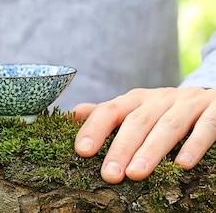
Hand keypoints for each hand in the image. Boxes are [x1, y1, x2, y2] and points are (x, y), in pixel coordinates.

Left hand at [73, 87, 215, 183]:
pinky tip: (182, 164)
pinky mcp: (215, 110)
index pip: (110, 110)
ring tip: (136, 173)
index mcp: (136, 99)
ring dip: (151, 150)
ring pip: (167, 126)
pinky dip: (194, 144)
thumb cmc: (167, 110)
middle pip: (136, 121)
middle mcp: (160, 99)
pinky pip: (205, 127)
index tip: (82, 151)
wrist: (214, 97)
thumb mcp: (136, 109)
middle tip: (109, 173)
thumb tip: (71, 115)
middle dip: (121, 147)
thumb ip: (107, 114)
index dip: (94, 128)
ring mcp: (188, 103)